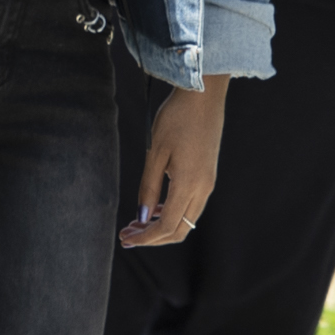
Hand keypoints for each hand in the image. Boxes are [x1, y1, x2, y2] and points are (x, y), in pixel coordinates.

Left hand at [125, 76, 229, 249]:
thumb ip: (149, 188)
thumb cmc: (176, 118)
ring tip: (137, 223)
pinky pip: (191, 205)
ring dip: (162, 226)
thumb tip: (143, 218)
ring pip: (187, 219)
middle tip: (127, 235)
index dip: (146, 238)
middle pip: (180, 229)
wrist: (204, 95)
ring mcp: (208, 182)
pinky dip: (173, 213)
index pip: (167, 226)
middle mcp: (203, 188)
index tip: (126, 239)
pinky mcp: (208, 174)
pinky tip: (155, 207)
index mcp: (189, 184)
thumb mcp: (155, 152)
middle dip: (152, 237)